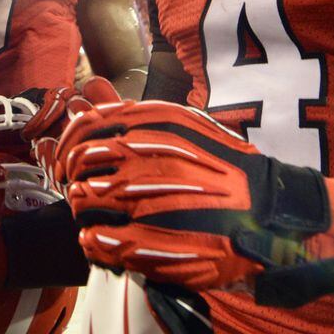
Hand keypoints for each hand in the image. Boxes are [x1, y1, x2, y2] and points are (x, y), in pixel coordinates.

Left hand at [59, 92, 333, 307]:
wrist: (265, 210)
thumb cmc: (223, 166)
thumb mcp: (183, 127)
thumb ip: (132, 113)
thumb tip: (85, 93)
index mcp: (156, 124)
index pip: (85, 125)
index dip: (68, 142)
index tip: (69, 157)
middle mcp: (146, 156)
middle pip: (78, 163)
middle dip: (71, 176)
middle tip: (78, 187)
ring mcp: (145, 200)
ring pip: (82, 201)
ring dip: (82, 207)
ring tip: (97, 213)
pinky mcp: (147, 241)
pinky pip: (94, 239)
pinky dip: (92, 239)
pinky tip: (106, 239)